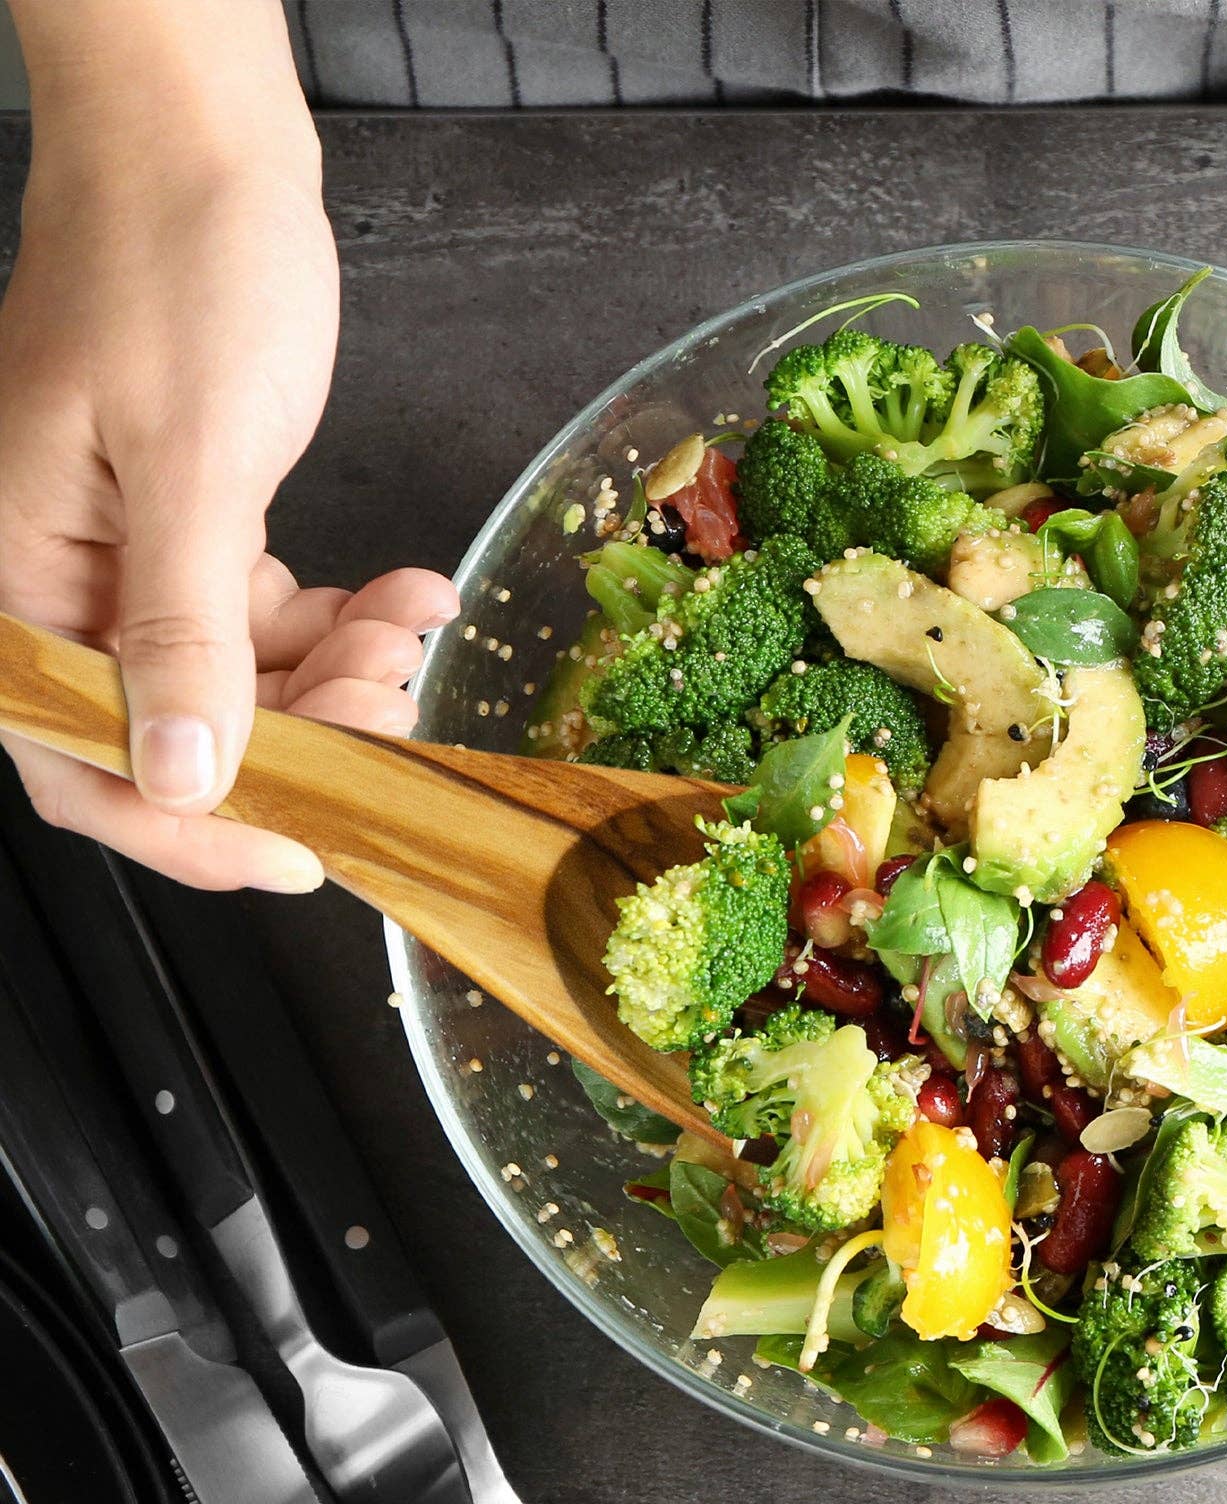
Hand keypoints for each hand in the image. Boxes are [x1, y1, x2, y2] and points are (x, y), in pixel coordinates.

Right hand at [0, 2, 455, 889]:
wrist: (206, 149)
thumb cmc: (174, 271)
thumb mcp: (189, 466)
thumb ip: (183, 634)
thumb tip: (180, 778)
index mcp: (16, 579)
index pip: (86, 763)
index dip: (196, 830)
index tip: (307, 852)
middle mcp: (62, 583)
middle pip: (181, 734)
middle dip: (302, 738)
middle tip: (391, 709)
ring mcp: (130, 559)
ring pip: (243, 684)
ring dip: (340, 677)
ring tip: (406, 628)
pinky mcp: (196, 529)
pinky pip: (272, 620)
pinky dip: (346, 621)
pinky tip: (408, 595)